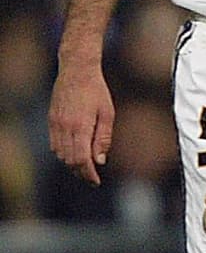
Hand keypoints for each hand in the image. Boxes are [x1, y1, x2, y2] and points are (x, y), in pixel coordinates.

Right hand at [49, 59, 114, 185]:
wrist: (76, 71)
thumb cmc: (97, 91)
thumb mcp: (107, 113)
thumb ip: (103, 138)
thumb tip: (99, 160)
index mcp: (81, 127)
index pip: (82, 160)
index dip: (88, 174)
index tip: (96, 182)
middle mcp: (65, 128)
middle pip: (69, 160)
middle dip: (81, 172)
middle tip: (92, 178)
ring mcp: (55, 124)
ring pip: (60, 154)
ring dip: (71, 163)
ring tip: (85, 167)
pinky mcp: (51, 120)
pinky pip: (54, 144)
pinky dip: (63, 153)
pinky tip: (74, 153)